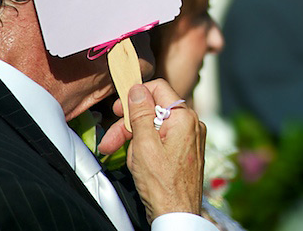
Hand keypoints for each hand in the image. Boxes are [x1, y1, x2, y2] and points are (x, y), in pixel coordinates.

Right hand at [98, 80, 206, 221]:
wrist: (177, 214)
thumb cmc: (162, 185)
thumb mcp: (144, 145)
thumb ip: (141, 113)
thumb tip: (138, 89)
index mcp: (184, 117)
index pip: (159, 89)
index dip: (136, 96)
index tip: (119, 110)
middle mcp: (192, 123)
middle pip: (155, 110)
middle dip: (130, 125)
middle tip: (110, 142)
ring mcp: (191, 137)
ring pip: (157, 126)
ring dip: (136, 140)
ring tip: (128, 160)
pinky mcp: (187, 150)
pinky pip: (164, 139)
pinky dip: (148, 148)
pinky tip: (140, 164)